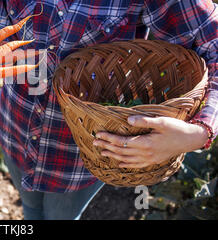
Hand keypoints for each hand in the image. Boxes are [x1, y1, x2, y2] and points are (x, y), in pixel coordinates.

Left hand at [92, 116, 209, 168]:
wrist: (190, 139)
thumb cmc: (176, 128)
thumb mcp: (161, 121)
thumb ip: (144, 121)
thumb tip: (127, 120)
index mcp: (145, 143)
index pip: (121, 142)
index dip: (108, 138)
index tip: (98, 134)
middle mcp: (145, 154)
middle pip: (121, 151)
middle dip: (106, 146)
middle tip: (94, 142)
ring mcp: (149, 159)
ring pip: (126, 160)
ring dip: (112, 156)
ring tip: (102, 152)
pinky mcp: (153, 161)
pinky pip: (136, 165)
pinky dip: (125, 164)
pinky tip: (119, 163)